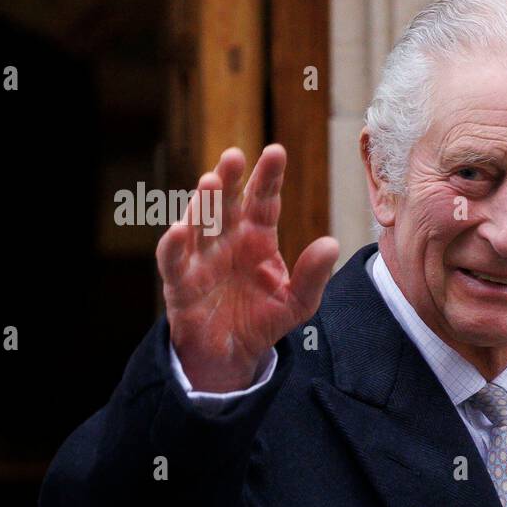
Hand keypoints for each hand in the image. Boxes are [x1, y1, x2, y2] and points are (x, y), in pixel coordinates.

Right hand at [157, 145, 339, 391]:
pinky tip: (179, 229)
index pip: (263, 201)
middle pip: (228, 203)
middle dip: (230, 179)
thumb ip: (313, 275)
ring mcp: (201, 258)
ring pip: (200, 224)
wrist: (233, 354)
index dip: (268, 177)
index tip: (276, 152)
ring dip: (203, 203)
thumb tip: (332, 244)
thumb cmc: (263, 319)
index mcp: (257, 237)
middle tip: (235, 155)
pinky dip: (173, 245)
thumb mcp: (299, 302)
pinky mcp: (180, 283)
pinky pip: (173, 261)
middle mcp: (227, 240)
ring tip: (210, 182)